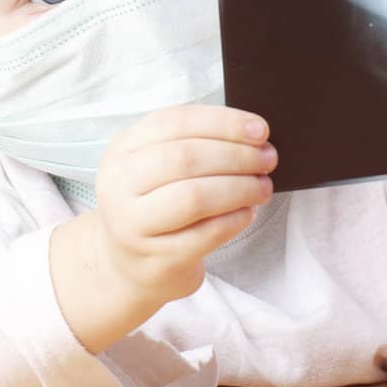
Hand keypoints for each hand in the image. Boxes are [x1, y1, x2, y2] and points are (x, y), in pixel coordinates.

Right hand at [91, 104, 276, 309]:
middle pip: (186, 158)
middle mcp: (119, 185)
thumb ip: (194, 143)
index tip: (260, 129)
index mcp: (122, 150)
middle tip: (267, 159)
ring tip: (262, 187)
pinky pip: (207, 234)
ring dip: (240, 188)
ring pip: (196, 197)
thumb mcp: (156, 166)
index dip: (223, 122)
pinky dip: (236, 219)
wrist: (129, 264)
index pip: (175, 123)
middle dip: (236, 155)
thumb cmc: (155, 204)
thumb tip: (253, 134)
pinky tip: (248, 212)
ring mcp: (133, 225)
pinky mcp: (157, 259)